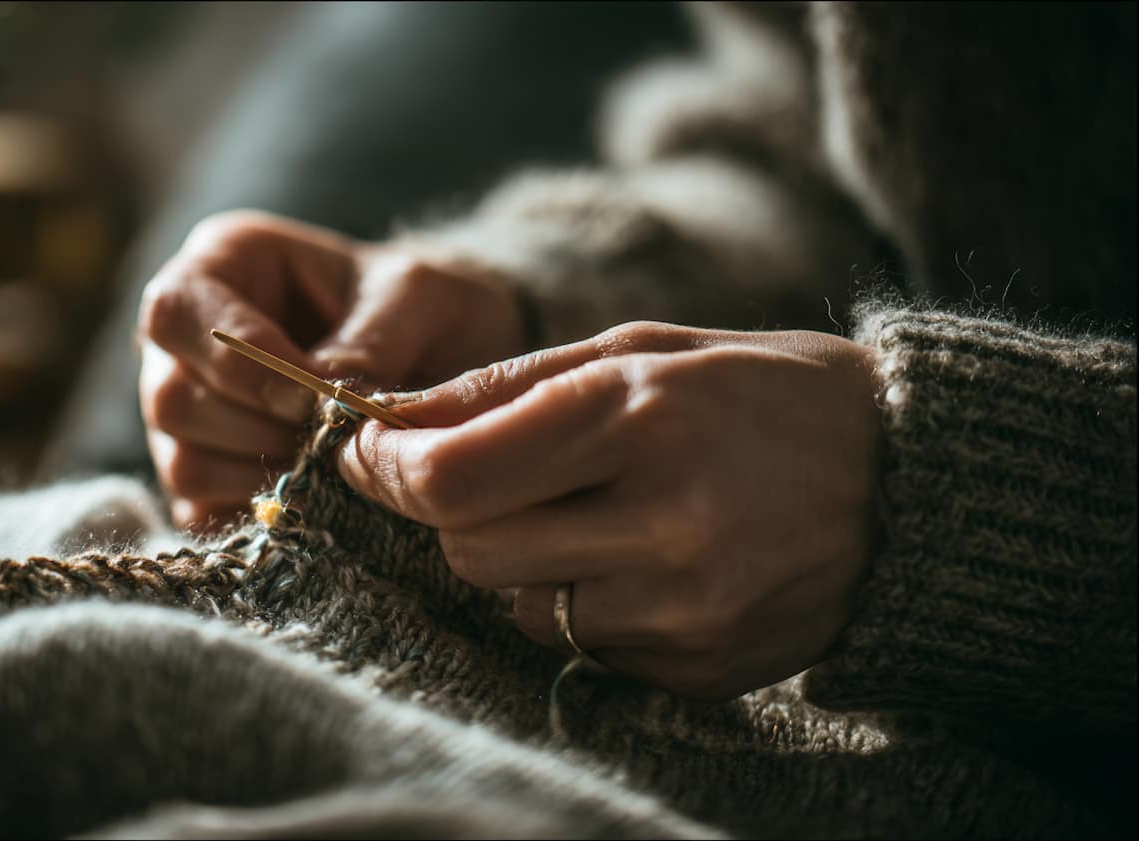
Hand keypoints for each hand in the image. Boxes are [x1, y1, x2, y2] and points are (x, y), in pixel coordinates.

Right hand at [137, 210, 525, 530]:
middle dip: (259, 431)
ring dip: (264, 477)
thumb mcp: (417, 297)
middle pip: (169, 398)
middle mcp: (186, 337)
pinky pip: (202, 512)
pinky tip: (320, 498)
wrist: (446, 353)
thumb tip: (323, 402)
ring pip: (182, 463)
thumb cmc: (421, 305)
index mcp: (223, 263)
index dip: (238, 366)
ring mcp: (190, 409)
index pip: (176, 312)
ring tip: (336, 468)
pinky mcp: (206, 472)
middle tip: (336, 442)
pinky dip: (262, 513)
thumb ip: (371, 340)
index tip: (312, 399)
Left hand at [337, 322, 882, 699]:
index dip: (388, 468)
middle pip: (469, 550)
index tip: (373, 454)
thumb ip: (506, 387)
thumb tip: (391, 421)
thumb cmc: (760, 392)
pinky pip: (582, 647)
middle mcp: (662, 525)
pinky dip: (587, 604)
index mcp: (639, 419)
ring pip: (518, 605)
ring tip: (602, 512)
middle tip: (494, 476)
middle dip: (454, 513)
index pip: (453, 478)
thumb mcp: (641, 350)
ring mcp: (684, 611)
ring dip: (526, 560)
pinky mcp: (698, 670)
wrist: (909, 482)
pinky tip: (650, 560)